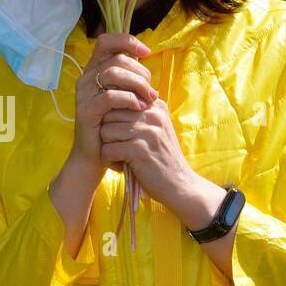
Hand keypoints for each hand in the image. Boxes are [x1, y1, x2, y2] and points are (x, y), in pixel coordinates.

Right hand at [68, 33, 158, 174]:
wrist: (95, 157)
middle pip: (116, 58)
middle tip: (152, 91)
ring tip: (148, 100)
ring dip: (137, 84)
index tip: (147, 53)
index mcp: (94, 71)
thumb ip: (129, 79)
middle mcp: (86, 78)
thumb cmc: (113, 126)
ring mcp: (83, 94)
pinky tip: (138, 108)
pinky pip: (110, 96)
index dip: (127, 41)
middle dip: (140, 72)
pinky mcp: (86, 111)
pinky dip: (129, 99)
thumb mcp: (123, 98)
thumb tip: (145, 61)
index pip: (106, 41)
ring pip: (112, 73)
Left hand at [97, 96, 191, 210]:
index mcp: (156, 107)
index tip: (122, 135)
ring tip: (120, 157)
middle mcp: (153, 115)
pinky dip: (110, 161)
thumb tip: (110, 101)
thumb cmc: (162, 157)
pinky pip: (108, 149)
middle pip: (109, 115)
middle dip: (108, 133)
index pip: (120, 101)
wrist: (180, 184)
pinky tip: (121, 166)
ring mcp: (147, 132)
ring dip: (108, 147)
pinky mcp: (139, 150)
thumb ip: (139, 115)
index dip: (113, 120)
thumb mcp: (157, 130)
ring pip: (106, 131)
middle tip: (117, 148)